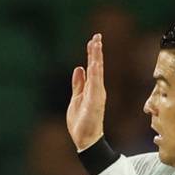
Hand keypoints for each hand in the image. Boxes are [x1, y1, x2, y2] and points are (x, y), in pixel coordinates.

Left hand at [67, 33, 106, 150]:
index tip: (93, 40)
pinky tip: (94, 63)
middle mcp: (97, 89)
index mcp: (92, 88)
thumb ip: (78, 84)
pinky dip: (95, 73)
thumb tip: (79, 68)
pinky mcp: (95, 101)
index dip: (93, 53)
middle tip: (96, 36)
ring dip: (96, 58)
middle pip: (97, 66)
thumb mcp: (76, 98)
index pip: (93, 67)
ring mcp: (97, 94)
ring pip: (97, 72)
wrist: (85, 139)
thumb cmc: (82, 121)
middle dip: (96, 51)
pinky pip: (95, 84)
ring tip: (96, 44)